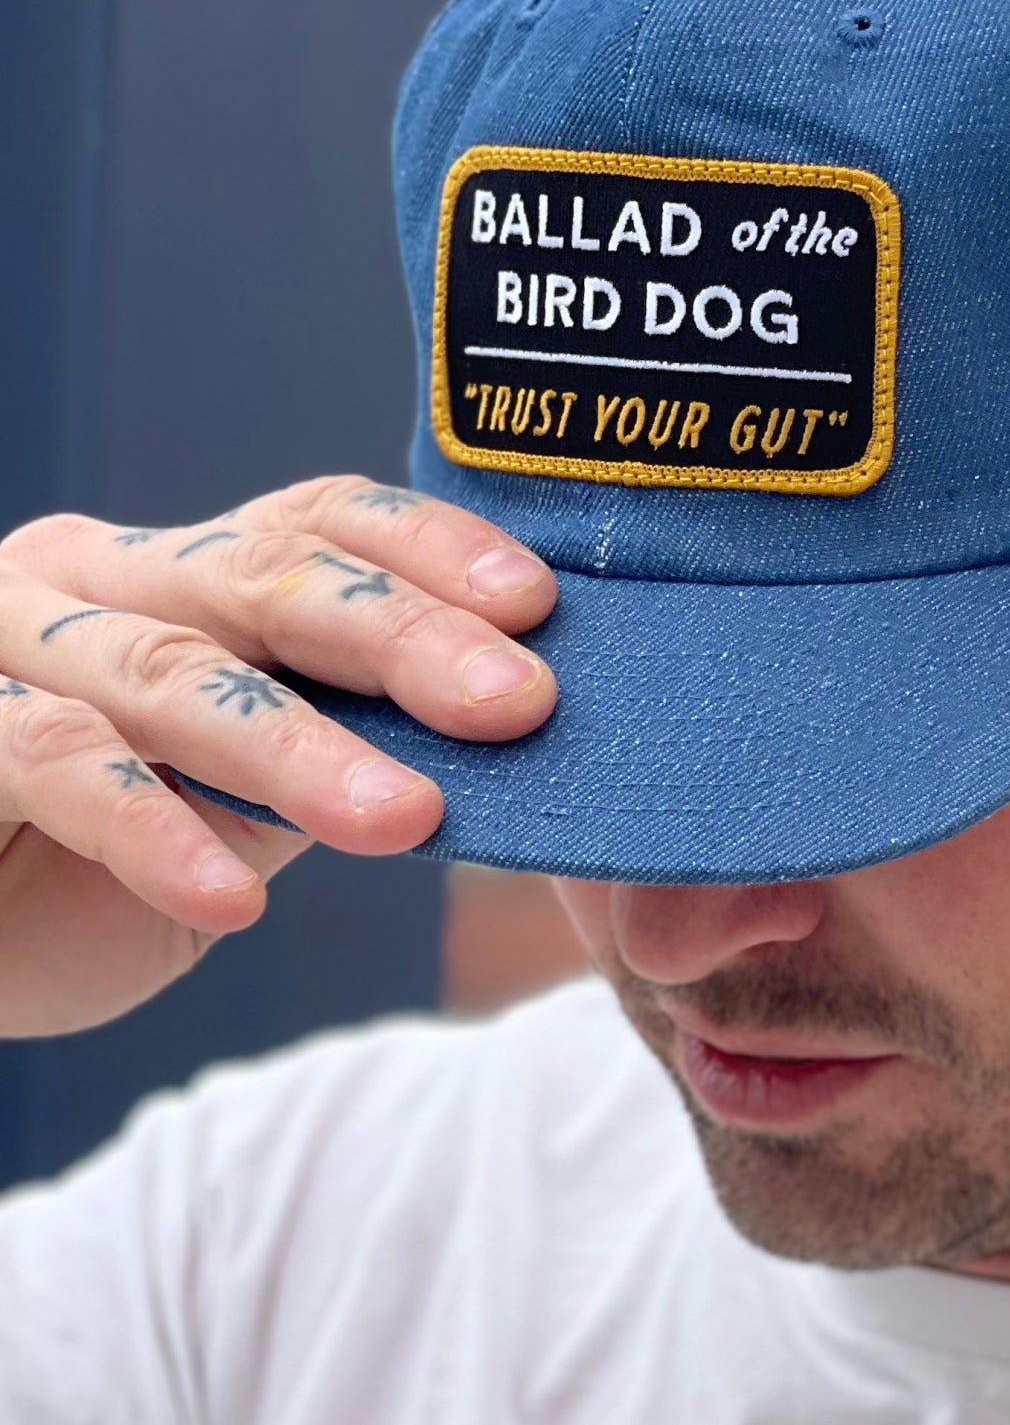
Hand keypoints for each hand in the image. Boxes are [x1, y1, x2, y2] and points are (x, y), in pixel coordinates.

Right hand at [0, 478, 556, 1037]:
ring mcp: (0, 646)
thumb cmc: (79, 877)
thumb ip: (337, 756)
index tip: (539, 605)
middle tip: (517, 703)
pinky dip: (150, 831)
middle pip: (257, 576)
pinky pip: (53, 764)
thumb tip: (510, 744)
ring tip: (408, 821)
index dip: (426, 550)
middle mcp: (80, 583)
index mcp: (166, 577)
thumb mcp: (234, 808)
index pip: (310, 524)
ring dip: (296, 747)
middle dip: (399, 636)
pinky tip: (236, 900)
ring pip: (164, 671)